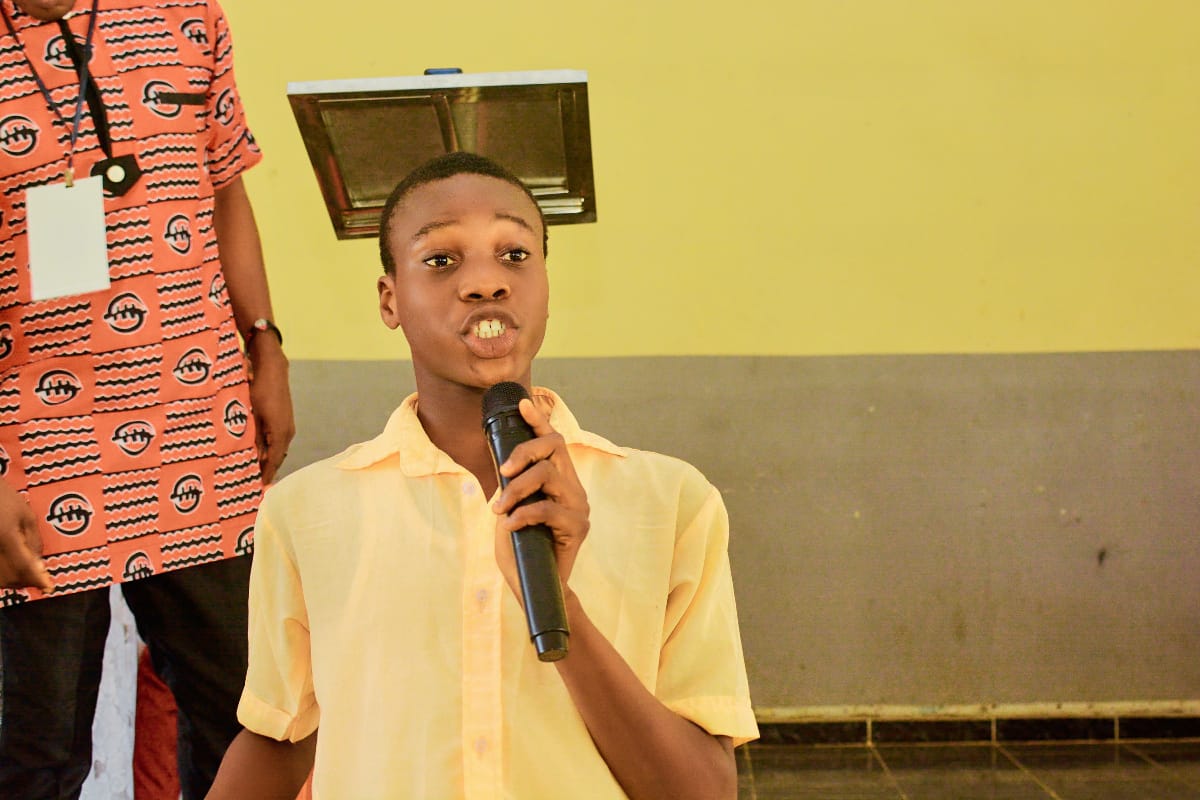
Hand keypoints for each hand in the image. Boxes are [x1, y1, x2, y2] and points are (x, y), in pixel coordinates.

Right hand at [0, 480, 52, 590]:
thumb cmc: (4, 498)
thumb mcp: (26, 516)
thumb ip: (34, 541)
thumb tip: (40, 564)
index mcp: (6, 536)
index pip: (24, 566)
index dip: (37, 579)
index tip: (48, 588)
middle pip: (10, 578)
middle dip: (27, 582)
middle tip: (41, 580)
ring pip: (0, 579)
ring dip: (15, 582)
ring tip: (28, 576)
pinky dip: (4, 576)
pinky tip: (14, 571)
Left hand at [247, 343, 294, 484]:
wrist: (272, 367)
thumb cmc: (260, 389)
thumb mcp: (253, 415)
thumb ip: (254, 437)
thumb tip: (253, 458)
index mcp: (281, 434)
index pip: (273, 462)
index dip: (266, 476)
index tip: (258, 489)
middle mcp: (287, 432)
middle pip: (277, 458)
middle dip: (266, 471)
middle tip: (254, 484)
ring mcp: (287, 426)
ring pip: (277, 449)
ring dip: (267, 460)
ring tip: (255, 471)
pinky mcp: (284, 420)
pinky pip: (277, 440)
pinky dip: (269, 449)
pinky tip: (259, 452)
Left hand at [491, 398, 589, 597]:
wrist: (536, 585)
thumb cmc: (522, 547)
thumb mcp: (511, 509)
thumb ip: (513, 486)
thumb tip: (500, 463)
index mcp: (559, 479)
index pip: (552, 441)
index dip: (538, 420)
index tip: (523, 404)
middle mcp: (573, 486)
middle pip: (552, 447)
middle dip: (522, 453)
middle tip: (502, 474)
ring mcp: (578, 505)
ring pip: (547, 475)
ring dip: (517, 489)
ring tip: (500, 509)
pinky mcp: (578, 526)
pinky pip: (547, 508)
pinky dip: (523, 514)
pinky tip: (511, 525)